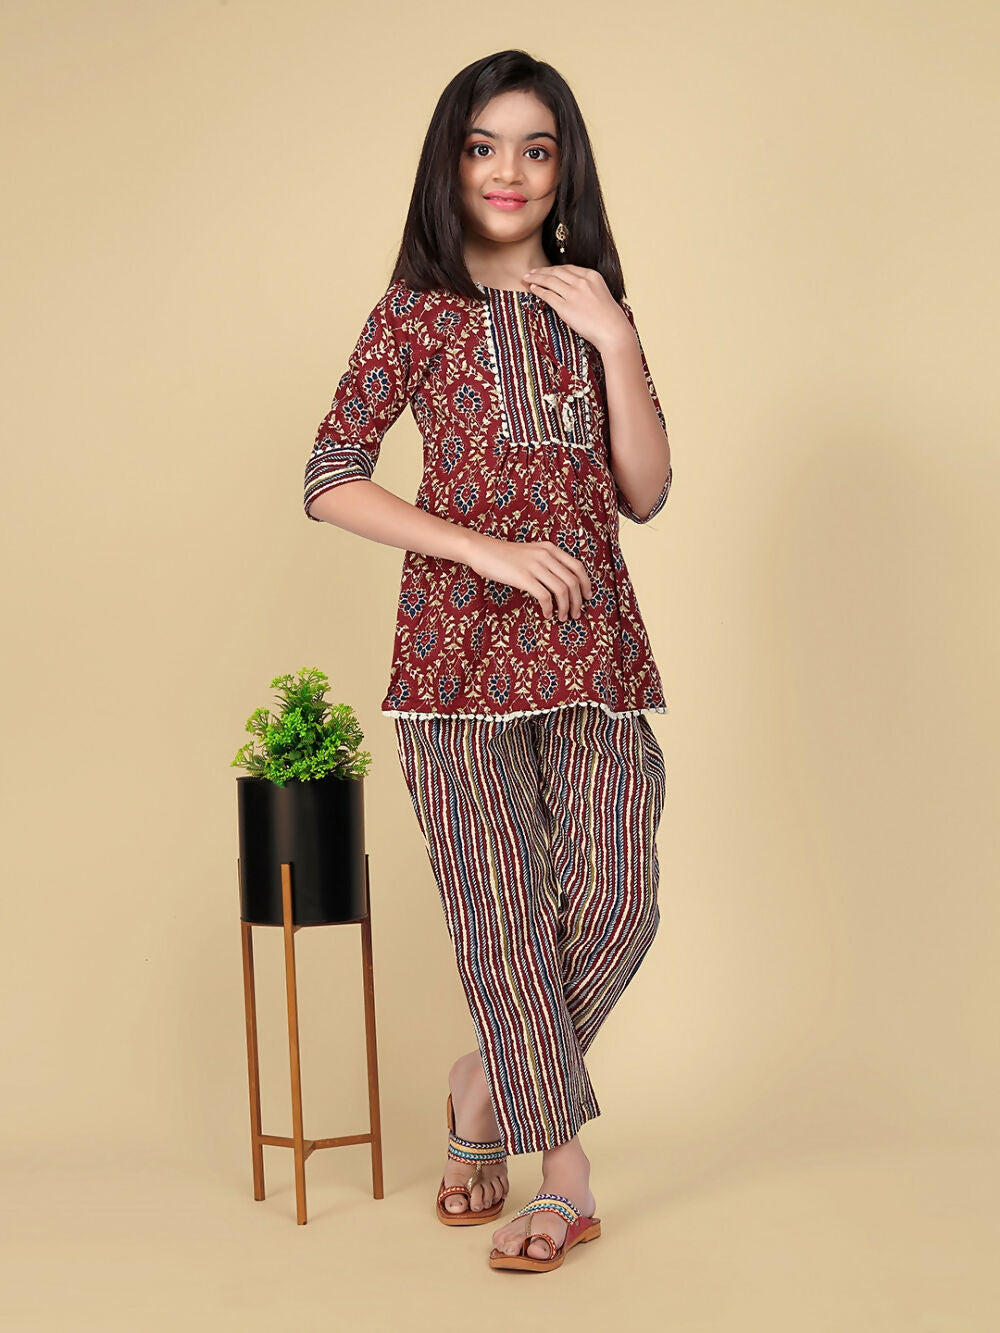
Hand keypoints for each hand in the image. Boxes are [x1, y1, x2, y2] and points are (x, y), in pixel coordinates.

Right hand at [465, 533, 593, 622]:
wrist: (483, 550)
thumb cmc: (505, 555)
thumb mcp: (531, 552)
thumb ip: (547, 562)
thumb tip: (561, 584)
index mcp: (550, 548)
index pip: (578, 567)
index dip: (586, 584)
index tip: (587, 597)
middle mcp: (546, 555)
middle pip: (572, 581)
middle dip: (578, 601)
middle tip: (576, 614)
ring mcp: (535, 566)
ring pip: (562, 590)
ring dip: (566, 607)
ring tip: (563, 617)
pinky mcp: (524, 578)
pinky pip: (545, 596)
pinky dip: (550, 608)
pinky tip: (547, 614)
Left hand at [522, 265, 631, 353]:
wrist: (613, 331)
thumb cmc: (609, 317)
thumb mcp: (601, 294)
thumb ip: (588, 287)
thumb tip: (574, 289)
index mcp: (592, 275)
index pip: (568, 268)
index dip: (554, 268)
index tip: (546, 270)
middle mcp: (582, 281)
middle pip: (556, 271)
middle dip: (542, 271)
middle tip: (531, 272)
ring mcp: (573, 294)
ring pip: (550, 280)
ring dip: (536, 278)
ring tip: (527, 278)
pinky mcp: (566, 307)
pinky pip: (548, 295)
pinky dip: (539, 290)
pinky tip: (533, 288)